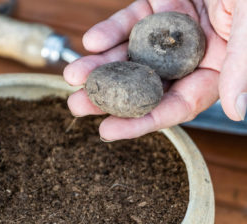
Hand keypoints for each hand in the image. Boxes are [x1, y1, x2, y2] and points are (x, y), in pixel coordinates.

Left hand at [64, 0, 244, 140]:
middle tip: (78, 106)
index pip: (176, 104)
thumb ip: (241, 67)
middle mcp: (189, 56)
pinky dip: (111, 31)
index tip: (107, 131)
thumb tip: (237, 111)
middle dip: (109, 96)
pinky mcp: (157, 8)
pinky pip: (130, 23)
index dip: (142, 121)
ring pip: (130, 55)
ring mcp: (170, 33)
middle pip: (144, 84)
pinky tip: (92, 41)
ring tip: (73, 75)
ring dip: (99, 66)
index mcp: (215, 70)